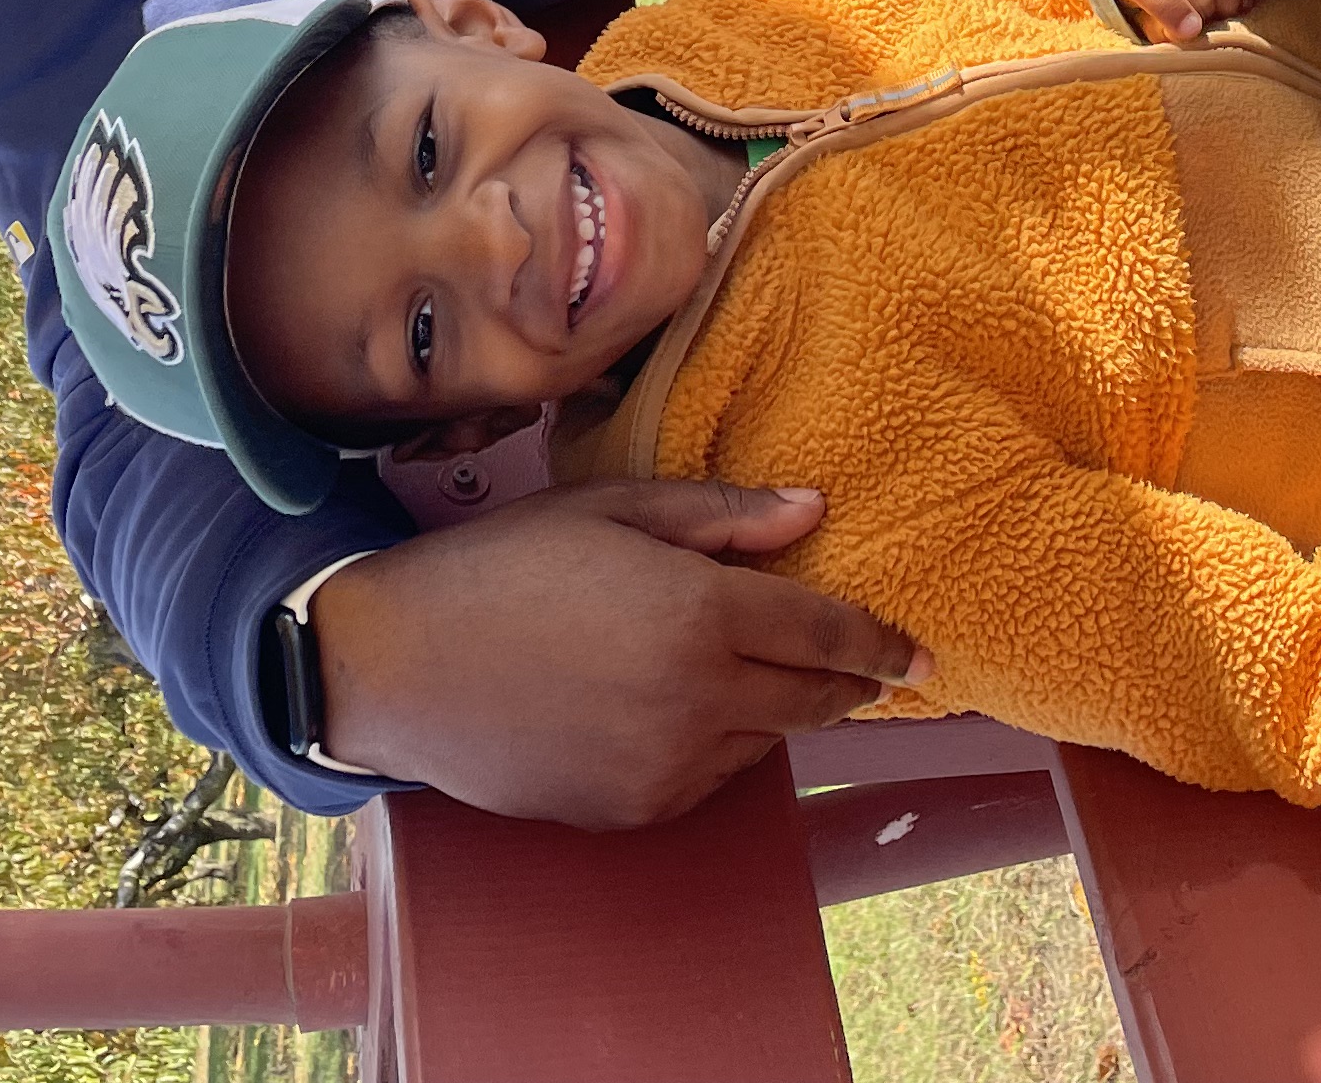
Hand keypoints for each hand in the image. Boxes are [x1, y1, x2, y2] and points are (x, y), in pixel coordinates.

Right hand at [310, 479, 929, 827]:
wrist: (398, 669)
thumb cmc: (501, 567)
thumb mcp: (609, 510)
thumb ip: (721, 517)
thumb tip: (812, 510)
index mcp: (698, 614)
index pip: (828, 636)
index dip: (883, 645)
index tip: (922, 655)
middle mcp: (697, 701)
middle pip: (813, 699)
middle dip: (852, 683)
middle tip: (876, 669)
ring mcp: (666, 766)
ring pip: (764, 740)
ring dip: (775, 706)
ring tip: (746, 668)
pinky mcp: (633, 809)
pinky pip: (710, 776)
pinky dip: (718, 742)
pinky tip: (677, 704)